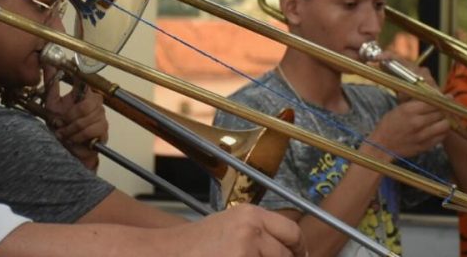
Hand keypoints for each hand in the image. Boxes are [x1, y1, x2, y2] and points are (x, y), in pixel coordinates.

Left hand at [42, 64, 107, 169]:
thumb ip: (51, 84)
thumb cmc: (61, 125)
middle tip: (59, 123)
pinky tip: (72, 139)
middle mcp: (96, 102)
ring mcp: (101, 115)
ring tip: (63, 133)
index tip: (76, 71)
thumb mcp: (52, 104)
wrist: (67, 148)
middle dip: (70, 117)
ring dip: (70, 129)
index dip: (82, 76)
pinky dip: (77, 136)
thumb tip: (47, 63)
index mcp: (85, 93)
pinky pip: (90, 130)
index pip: (86, 80)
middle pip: (86, 105)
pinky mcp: (103, 129)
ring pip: (86, 119)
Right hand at [171, 204, 304, 256]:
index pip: (292, 232)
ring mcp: (245, 251)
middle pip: (287, 255)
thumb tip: (288, 251)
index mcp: (251, 214)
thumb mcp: (230, 227)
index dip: (299, 249)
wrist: (167, 253)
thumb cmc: (195, 245)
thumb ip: (259, 234)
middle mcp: (251, 229)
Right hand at [371, 66, 449, 157]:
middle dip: (444, 109)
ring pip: (445, 125)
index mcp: (409, 110)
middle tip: (445, 108)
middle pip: (441, 113)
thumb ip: (417, 103)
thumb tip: (435, 97)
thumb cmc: (389, 124)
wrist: (382, 145)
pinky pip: (441, 137)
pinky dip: (442, 132)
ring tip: (442, 119)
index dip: (443, 99)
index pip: (434, 102)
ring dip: (445, 121)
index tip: (448, 97)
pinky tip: (438, 129)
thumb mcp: (399, 108)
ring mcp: (422, 136)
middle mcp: (417, 122)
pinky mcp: (425, 146)